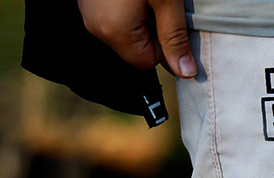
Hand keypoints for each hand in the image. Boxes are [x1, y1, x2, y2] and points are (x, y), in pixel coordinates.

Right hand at [78, 0, 195, 77]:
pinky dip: (124, 8)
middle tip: (153, 2)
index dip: (162, 43)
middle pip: (133, 49)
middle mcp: (95, 28)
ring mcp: (86, 13)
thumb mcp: (166, 1)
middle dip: (149, 31)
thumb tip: (187, 74)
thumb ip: (175, 38)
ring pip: (122, 33)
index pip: (147, 61)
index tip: (165, 17)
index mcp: (114, 32)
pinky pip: (110, 18)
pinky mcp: (86, 1)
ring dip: (137, 18)